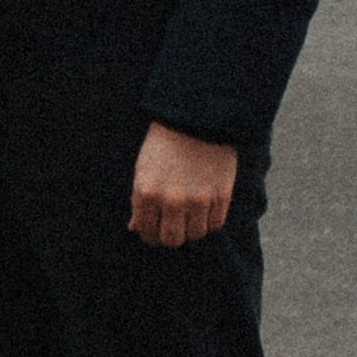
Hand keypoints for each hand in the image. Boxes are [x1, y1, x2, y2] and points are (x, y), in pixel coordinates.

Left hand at [129, 122, 236, 245]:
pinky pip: (215, 225)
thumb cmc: (165, 142)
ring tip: (189, 214)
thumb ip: (139, 201)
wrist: (198, 116)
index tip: (154, 230)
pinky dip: (209, 221)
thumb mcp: (143, 168)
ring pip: (195, 235)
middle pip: (171, 240)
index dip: (149, 234)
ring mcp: (198, 200)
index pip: (146, 232)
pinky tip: (205, 209)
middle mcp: (172, 201)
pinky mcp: (221, 196)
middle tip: (172, 227)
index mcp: (146, 192)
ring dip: (191, 228)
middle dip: (169, 236)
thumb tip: (135, 228)